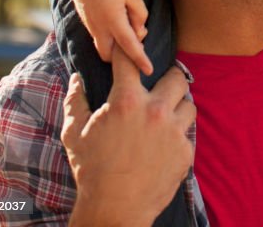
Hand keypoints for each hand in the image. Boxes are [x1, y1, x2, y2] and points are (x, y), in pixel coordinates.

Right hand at [60, 0, 151, 73]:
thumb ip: (139, 14)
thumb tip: (140, 31)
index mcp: (113, 21)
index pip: (129, 47)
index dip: (140, 60)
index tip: (149, 71)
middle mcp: (99, 28)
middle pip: (109, 56)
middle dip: (121, 58)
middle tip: (136, 44)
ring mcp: (90, 26)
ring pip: (102, 47)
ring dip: (114, 47)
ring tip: (127, 29)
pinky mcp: (86, 21)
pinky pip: (97, 38)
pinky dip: (107, 38)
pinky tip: (115, 23)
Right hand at [62, 46, 194, 226]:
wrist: (114, 211)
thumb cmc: (91, 170)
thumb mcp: (74, 134)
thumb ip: (75, 101)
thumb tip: (76, 77)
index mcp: (125, 100)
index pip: (131, 60)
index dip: (129, 52)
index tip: (130, 51)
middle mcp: (154, 110)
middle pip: (177, 76)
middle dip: (168, 80)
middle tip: (160, 89)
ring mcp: (173, 131)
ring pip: (188, 104)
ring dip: (177, 108)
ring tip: (164, 118)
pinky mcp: (185, 152)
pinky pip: (188, 133)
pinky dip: (178, 136)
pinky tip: (164, 145)